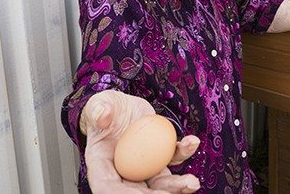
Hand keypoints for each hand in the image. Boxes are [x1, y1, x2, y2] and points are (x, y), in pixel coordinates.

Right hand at [81, 90, 200, 193]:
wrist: (122, 106)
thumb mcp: (99, 103)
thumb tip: (102, 116)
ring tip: (192, 182)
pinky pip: (172, 158)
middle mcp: (123, 171)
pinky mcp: (158, 156)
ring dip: (177, 185)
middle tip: (171, 193)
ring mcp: (143, 166)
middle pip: (138, 192)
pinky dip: (184, 153)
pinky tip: (191, 143)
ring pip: (160, 183)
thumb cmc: (106, 108)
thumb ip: (97, 109)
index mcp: (101, 165)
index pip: (109, 188)